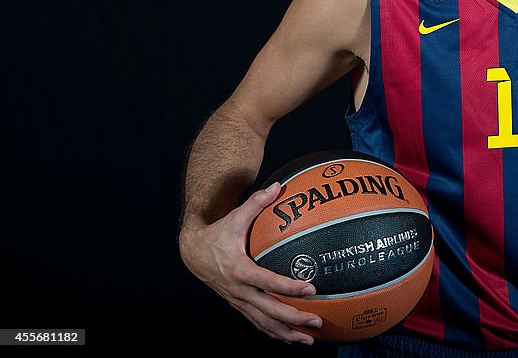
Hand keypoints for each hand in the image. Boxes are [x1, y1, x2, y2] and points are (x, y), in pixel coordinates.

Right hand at [178, 182, 322, 344]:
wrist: (192, 252)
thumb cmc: (217, 233)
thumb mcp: (235, 217)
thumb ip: (256, 203)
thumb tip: (278, 186)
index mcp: (239, 270)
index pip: (267, 281)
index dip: (288, 287)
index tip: (310, 289)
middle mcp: (239, 290)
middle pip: (268, 310)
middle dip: (293, 318)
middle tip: (316, 321)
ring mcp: (238, 301)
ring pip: (263, 322)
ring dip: (286, 333)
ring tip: (308, 340)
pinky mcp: (239, 305)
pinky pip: (258, 322)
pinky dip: (274, 332)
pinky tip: (291, 338)